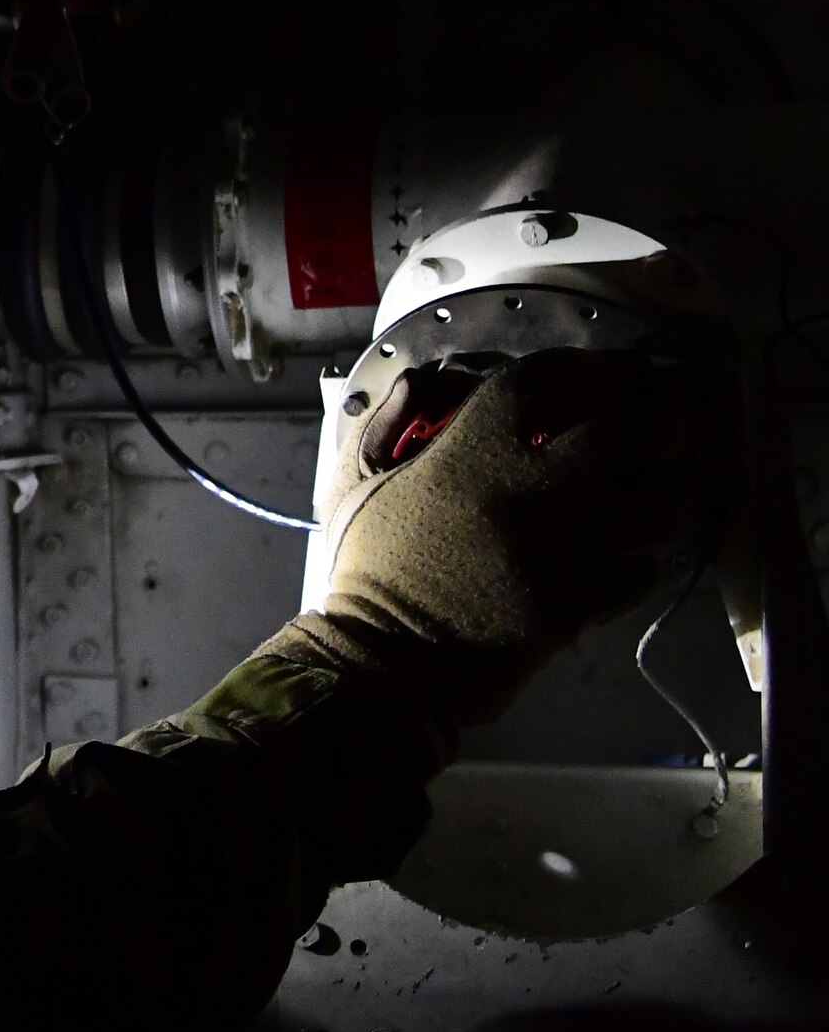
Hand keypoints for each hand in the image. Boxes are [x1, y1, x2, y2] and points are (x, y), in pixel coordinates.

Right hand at [260, 348, 711, 724]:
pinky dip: (644, 562)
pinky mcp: (579, 605)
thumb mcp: (360, 487)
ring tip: (666, 493)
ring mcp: (560, 551)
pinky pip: (640, 573)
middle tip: (671, 430)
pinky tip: (631, 558)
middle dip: (661, 425)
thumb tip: (427, 380)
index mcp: (468, 454)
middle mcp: (526, 492)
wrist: (384, 664)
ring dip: (669, 496)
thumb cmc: (370, 574)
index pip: (545, 380)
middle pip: (628, 433)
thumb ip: (391, 426)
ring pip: (655, 508)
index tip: (617, 372)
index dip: (593, 368)